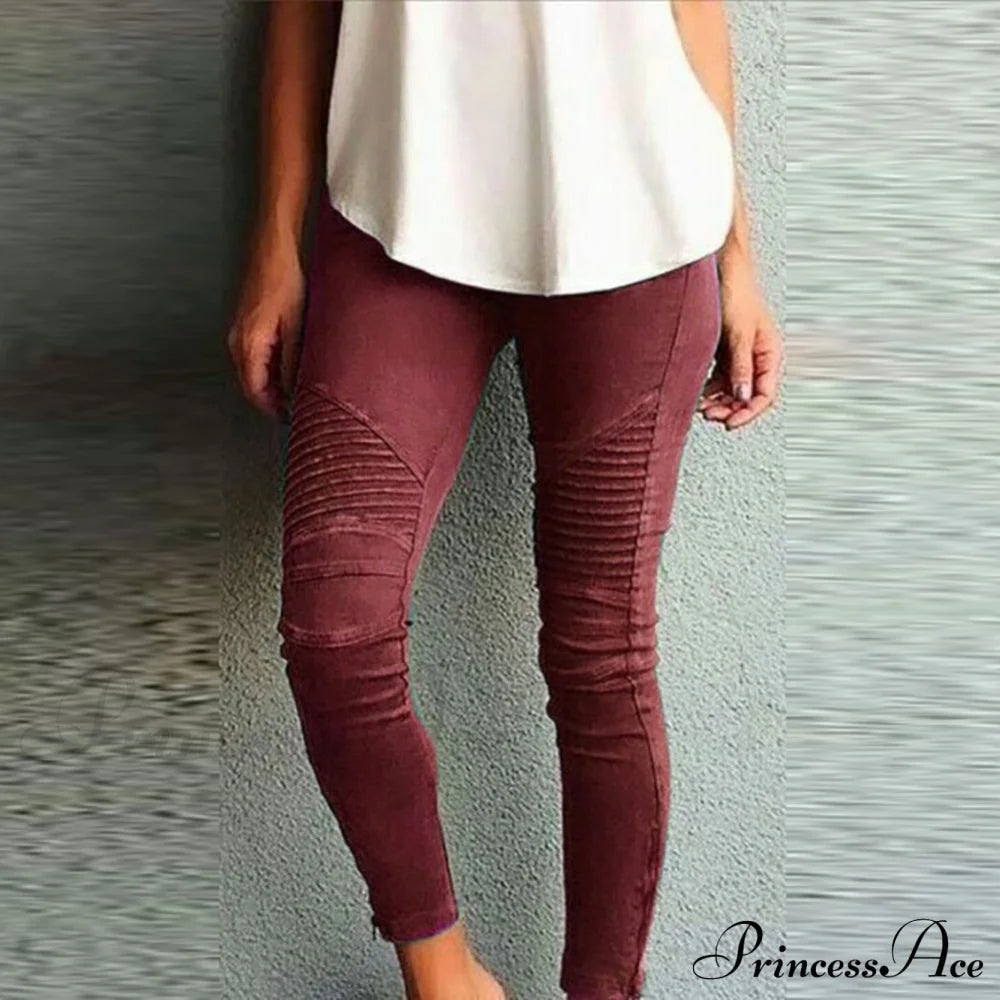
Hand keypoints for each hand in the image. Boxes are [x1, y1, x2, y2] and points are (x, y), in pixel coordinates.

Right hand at [227, 233, 304, 419]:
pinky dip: (268, 368)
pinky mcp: (245, 323)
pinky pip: (253, 356)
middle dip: (271, 399)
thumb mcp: (296, 326)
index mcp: (249, 345)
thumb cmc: (284, 280)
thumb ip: (293, 360)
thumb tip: (295, 388)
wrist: (273, 250)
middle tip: (295, 408)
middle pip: (251, 383)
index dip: (272, 408)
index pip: (256, 390)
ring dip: (270, 384)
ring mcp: (239, 332)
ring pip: (252, 371)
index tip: (290, 417)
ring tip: (294, 391)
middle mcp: (238, 341)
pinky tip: (287, 367)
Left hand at [699, 250, 781, 429]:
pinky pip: (720, 379)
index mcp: (770, 353)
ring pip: (733, 389)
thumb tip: (743, 397)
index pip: (764, 394)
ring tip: (701, 409)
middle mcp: (757, 357)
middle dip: (730, 409)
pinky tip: (698, 396)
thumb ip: (741, 366)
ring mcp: (741, 355)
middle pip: (748, 395)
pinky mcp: (725, 352)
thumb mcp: (738, 334)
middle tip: (710, 416)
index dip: (748, 413)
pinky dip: (711, 390)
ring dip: (719, 402)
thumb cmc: (735, 295)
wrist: (720, 271)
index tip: (730, 424)